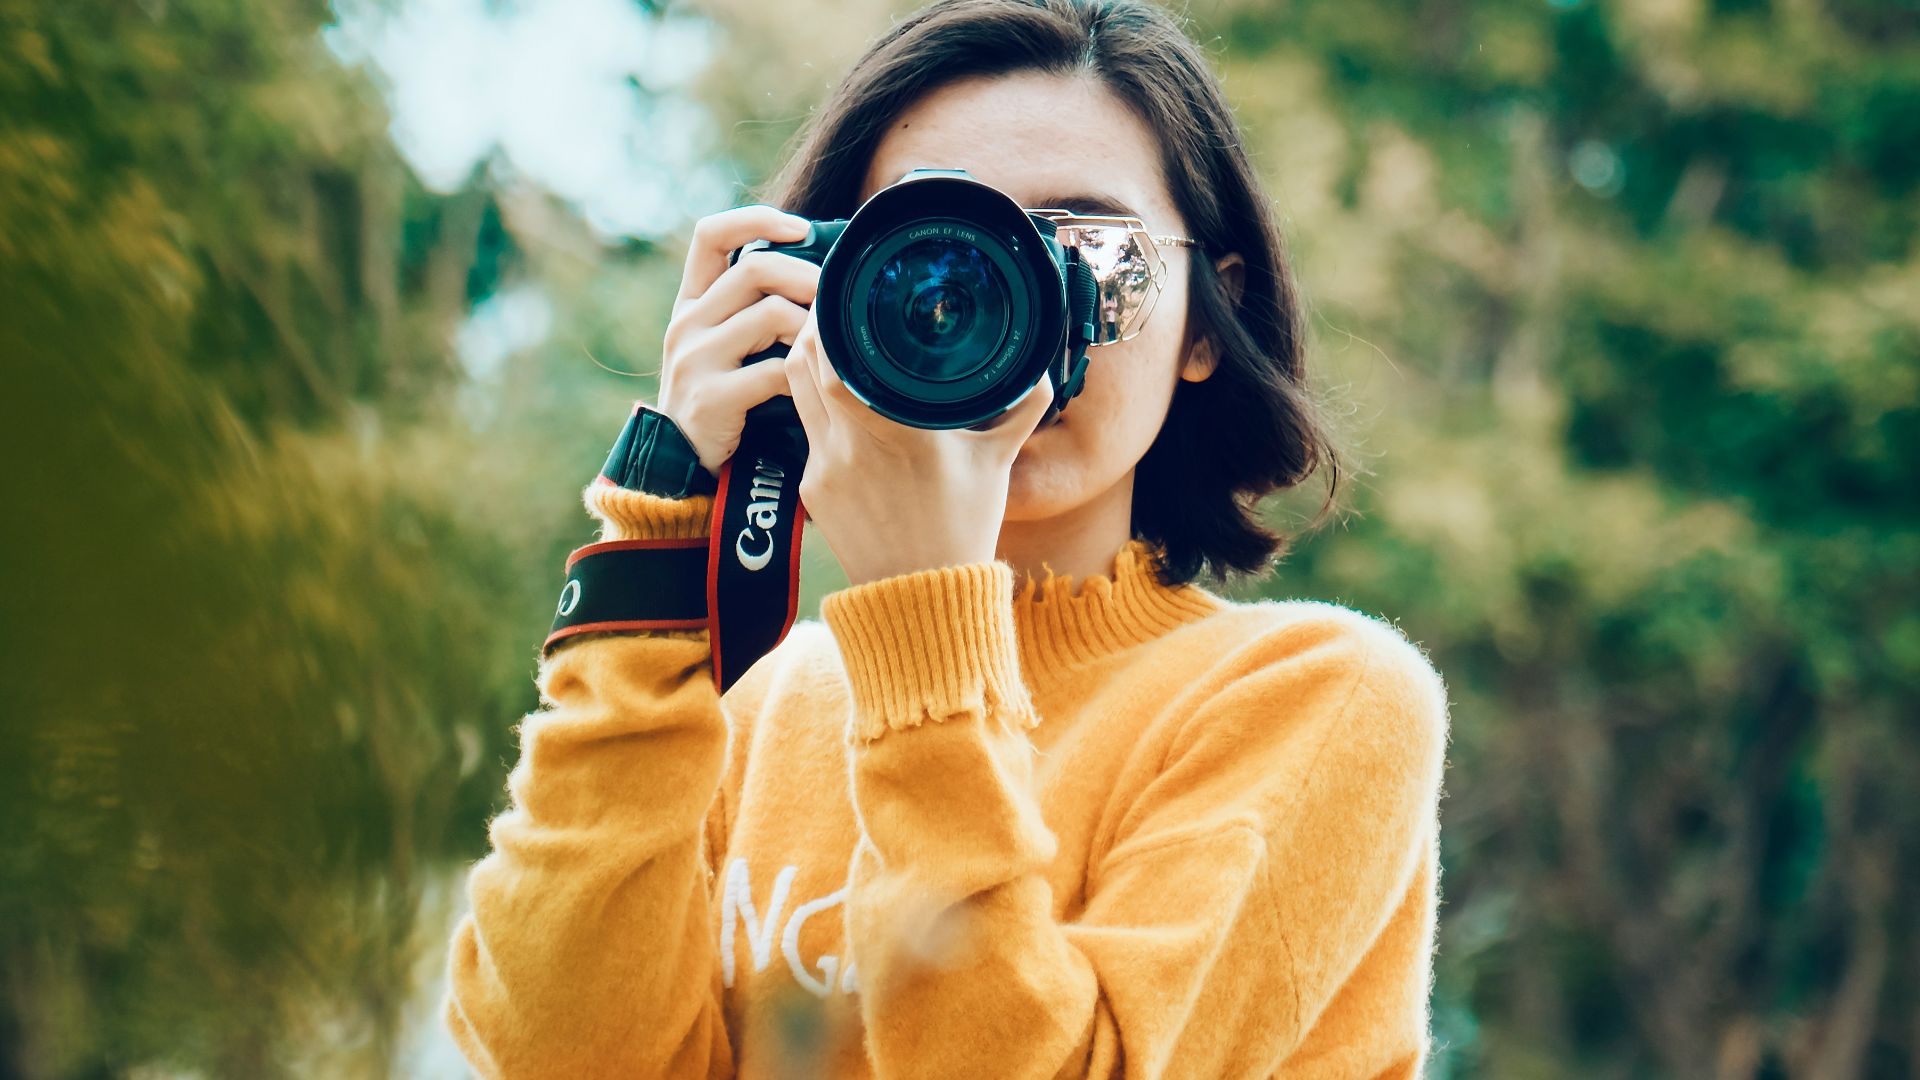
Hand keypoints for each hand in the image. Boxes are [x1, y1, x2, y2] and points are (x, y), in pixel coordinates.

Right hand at [657, 205, 818, 475]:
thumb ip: (754, 309)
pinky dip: (803, 375)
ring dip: (812, 327)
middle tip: (839, 297)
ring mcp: (695, 358)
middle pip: (755, 269)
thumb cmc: (723, 398)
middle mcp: (687, 323)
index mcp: (691, 302)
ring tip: (828, 346)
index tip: (803, 229)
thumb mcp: (727, 345)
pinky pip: (774, 371)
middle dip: (808, 276)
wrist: (684, 465)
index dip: (757, 219)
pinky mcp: (711, 396)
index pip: (711, 235)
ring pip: (771, 314)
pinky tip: (814, 385)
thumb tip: (822, 270)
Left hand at [783, 306, 1055, 586]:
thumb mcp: (998, 462)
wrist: (922, 596)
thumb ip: (1021, 408)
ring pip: (794, 391)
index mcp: (899, 431)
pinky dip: (813, 403)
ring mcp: (823, 468)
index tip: (844, 294)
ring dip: (804, 360)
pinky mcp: (809, 488)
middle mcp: (852, 446)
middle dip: (812, 327)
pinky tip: (831, 394)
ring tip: (824, 338)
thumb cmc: (963, 528)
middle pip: (802, 363)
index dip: (829, 322)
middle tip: (831, 305)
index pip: (838, 362)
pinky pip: (804, 428)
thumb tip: (1041, 368)